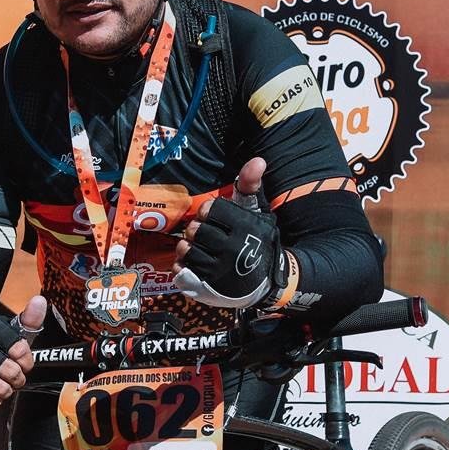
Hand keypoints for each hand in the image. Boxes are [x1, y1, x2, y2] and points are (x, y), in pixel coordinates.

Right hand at [0, 295, 47, 409]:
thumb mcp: (12, 332)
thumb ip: (30, 319)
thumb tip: (40, 301)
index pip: (21, 351)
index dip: (26, 362)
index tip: (21, 361)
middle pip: (12, 372)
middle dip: (17, 378)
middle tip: (12, 375)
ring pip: (0, 388)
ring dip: (5, 390)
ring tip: (0, 382)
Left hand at [172, 157, 285, 308]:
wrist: (267, 281)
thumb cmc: (258, 242)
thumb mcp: (258, 213)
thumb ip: (251, 186)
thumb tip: (258, 160)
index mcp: (243, 228)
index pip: (208, 210)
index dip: (208, 213)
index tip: (215, 219)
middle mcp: (232, 250)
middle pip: (194, 230)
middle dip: (196, 230)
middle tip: (206, 235)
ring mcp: (219, 271)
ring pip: (186, 250)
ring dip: (188, 247)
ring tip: (200, 249)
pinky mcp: (209, 289)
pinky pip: (181, 271)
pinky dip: (183, 266)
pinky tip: (194, 264)